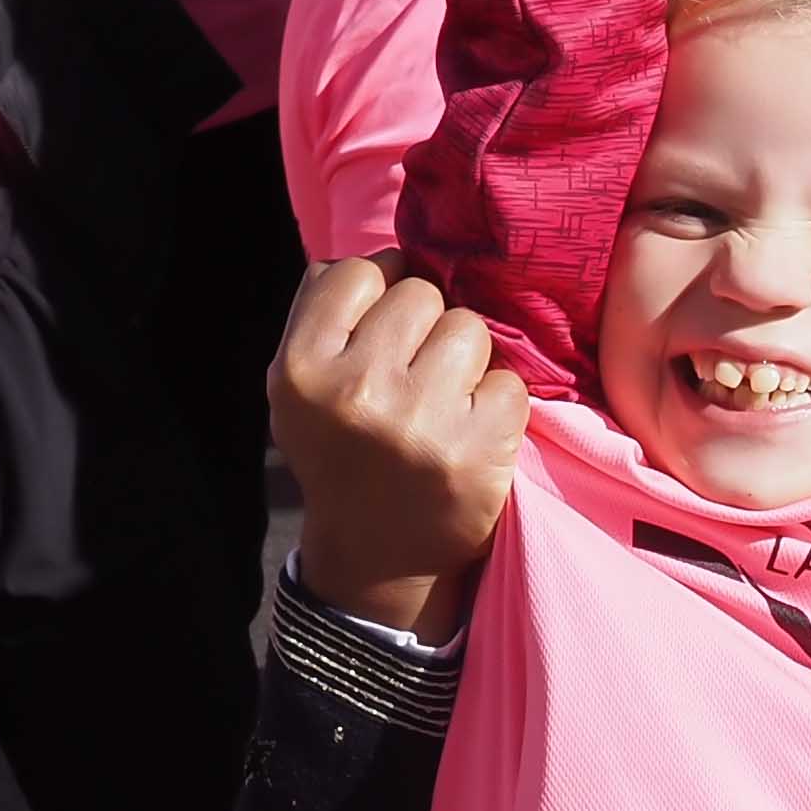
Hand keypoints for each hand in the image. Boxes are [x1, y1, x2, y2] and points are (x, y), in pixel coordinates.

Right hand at [275, 255, 527, 635]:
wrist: (378, 557)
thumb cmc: (343, 452)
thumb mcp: (300, 385)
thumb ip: (323, 310)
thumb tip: (383, 254)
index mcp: (302, 368)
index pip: (360, 270)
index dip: (383, 293)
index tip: (385, 333)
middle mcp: (357, 391)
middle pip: (421, 295)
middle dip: (425, 328)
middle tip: (415, 379)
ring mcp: (420, 422)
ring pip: (469, 328)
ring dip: (467, 361)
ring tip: (444, 405)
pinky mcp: (477, 450)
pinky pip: (510, 381)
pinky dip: (499, 405)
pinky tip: (472, 435)